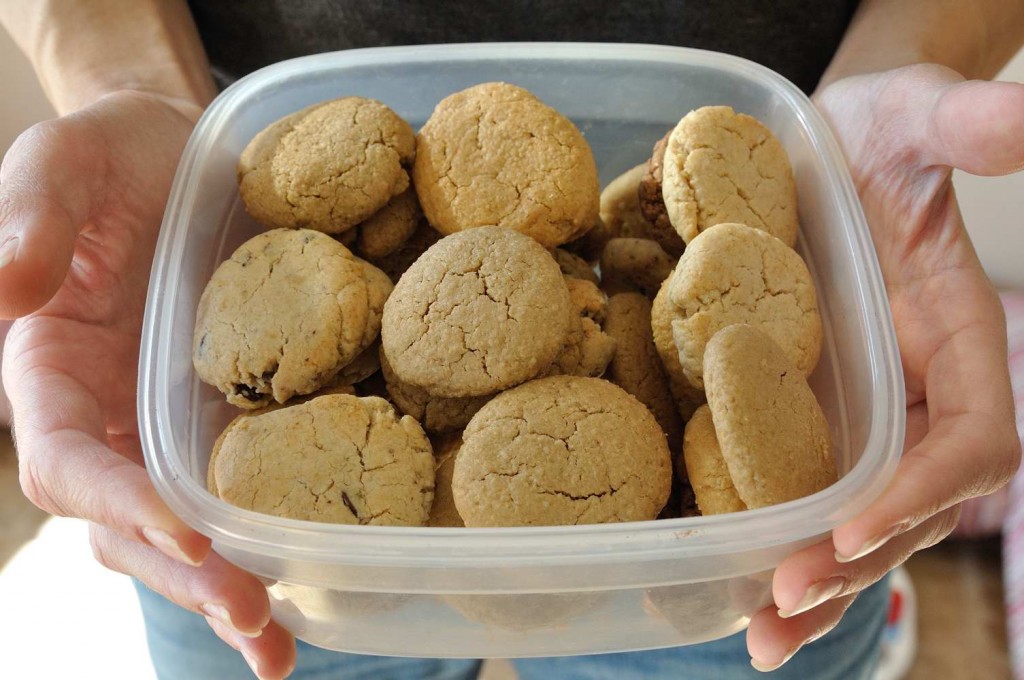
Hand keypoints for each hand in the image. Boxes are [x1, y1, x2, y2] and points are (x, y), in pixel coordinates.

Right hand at [0, 91, 295, 678]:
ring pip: (182, 533)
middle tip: (251, 619)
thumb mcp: (64, 161)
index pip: (65, 460)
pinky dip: (268, 543)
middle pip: (126, 526)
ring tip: (279, 645)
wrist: (184, 153)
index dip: (113, 501)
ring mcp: (167, 429)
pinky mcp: (230, 420)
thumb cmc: (113, 155)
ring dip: (226, 590)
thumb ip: (29, 218)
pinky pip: (241, 493)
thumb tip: (5, 289)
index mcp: (50, 371)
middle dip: (184, 577)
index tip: (177, 530)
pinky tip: (313, 586)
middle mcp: (106, 419)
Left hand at [745, 64, 1023, 670]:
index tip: (854, 528)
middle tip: (782, 605)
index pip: (974, 438)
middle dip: (854, 563)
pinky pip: (805, 498)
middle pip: (910, 506)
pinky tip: (730, 596)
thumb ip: (960, 124)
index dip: (925, 490)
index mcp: (959, 340)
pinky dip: (776, 551)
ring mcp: (865, 415)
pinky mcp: (808, 418)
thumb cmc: (878, 131)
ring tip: (759, 640)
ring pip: (858, 524)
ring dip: (817, 589)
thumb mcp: (912, 114)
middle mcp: (921, 395)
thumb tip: (1018, 123)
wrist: (824, 148)